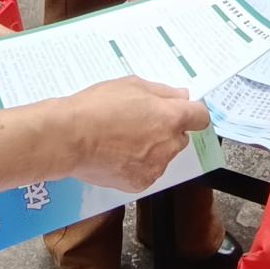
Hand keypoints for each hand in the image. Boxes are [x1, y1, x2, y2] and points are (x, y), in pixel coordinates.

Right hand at [60, 77, 212, 190]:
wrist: (69, 137)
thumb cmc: (96, 107)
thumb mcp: (131, 85)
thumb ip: (162, 92)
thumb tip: (181, 96)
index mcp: (170, 117)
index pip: (200, 117)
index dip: (191, 111)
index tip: (181, 110)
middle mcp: (168, 144)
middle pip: (181, 137)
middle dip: (167, 130)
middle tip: (140, 122)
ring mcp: (155, 167)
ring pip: (163, 156)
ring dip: (152, 148)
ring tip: (122, 138)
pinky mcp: (140, 183)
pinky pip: (147, 171)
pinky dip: (137, 164)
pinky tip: (117, 154)